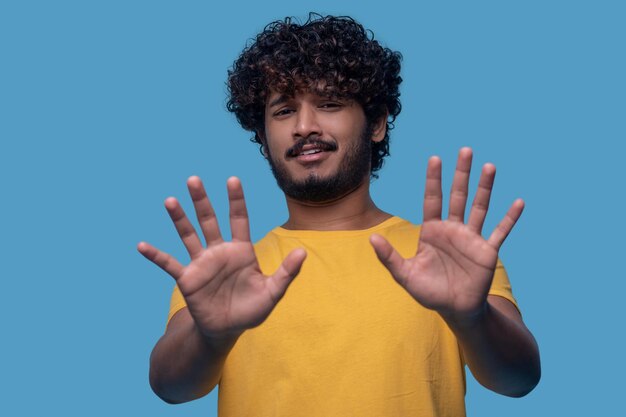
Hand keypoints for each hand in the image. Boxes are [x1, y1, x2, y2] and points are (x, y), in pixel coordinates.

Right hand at [138, 176, 306, 338]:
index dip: (236, 200)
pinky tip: (141, 245)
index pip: (239, 219)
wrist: (227, 330)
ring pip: (189, 235)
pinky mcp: (187, 278)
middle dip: (202, 200)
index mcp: (241, 251)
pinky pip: (169, 264)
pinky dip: (156, 255)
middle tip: (193, 179)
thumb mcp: (272, 292)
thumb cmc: (251, 310)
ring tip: (170, 201)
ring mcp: (202, 263)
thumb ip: (287, 272)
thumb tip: (303, 252)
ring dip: (179, 219)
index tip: (233, 179)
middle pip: (209, 220)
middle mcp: (219, 251)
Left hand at [370, 148, 523, 322]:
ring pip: (480, 207)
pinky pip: (500, 231)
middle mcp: (453, 229)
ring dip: (485, 187)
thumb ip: (389, 257)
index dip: (433, 180)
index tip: (435, 158)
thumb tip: (371, 239)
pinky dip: (509, 218)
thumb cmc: (429, 291)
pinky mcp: (487, 251)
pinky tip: (519, 202)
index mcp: (432, 231)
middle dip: (461, 174)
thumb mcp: (405, 275)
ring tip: (490, 166)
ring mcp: (471, 238)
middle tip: (465, 150)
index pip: (432, 199)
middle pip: (457, 196)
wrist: (455, 309)